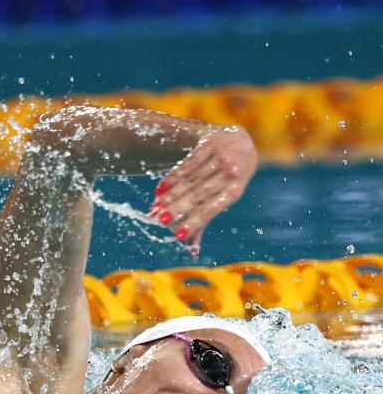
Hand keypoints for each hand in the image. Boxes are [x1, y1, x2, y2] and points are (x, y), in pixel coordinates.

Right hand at [147, 127, 257, 254]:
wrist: (237, 140)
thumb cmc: (226, 179)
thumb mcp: (221, 198)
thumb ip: (204, 222)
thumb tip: (193, 253)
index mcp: (235, 189)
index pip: (212, 208)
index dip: (195, 222)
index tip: (177, 235)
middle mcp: (231, 172)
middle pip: (200, 193)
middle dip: (179, 208)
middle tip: (160, 220)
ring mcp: (220, 156)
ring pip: (191, 179)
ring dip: (172, 195)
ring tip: (156, 208)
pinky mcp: (208, 144)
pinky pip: (188, 163)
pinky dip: (173, 177)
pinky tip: (159, 190)